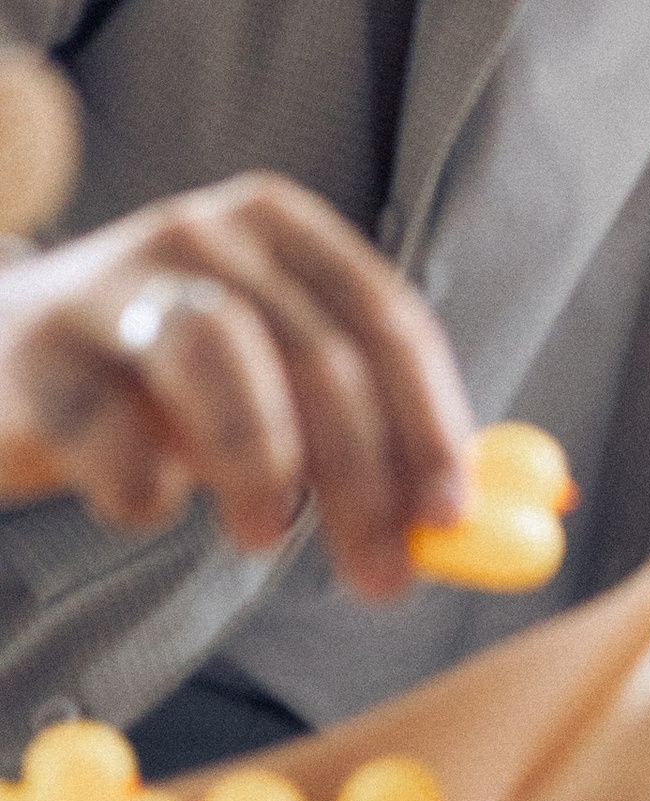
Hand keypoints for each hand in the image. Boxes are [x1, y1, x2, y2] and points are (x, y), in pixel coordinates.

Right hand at [0, 172, 473, 594]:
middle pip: (315, 350)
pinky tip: (149, 505)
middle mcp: (201, 234)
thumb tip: (457, 517)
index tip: (450, 516)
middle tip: (382, 573)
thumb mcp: (260, 378)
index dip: (427, 419)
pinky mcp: (36, 351)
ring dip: (263, 460)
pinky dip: (143, 485)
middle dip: (363, 474)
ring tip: (266, 534)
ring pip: (219, 355)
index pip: (383, 317)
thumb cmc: (150, 378)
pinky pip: (108, 424)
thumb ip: (357, 430)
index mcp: (276, 227)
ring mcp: (112, 281)